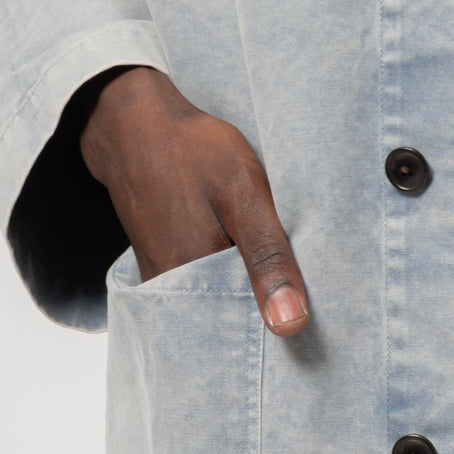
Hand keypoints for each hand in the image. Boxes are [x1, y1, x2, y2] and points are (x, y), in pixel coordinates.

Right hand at [79, 65, 309, 333]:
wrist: (136, 127)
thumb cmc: (194, 153)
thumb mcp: (242, 194)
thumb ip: (267, 256)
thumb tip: (290, 325)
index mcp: (193, 279)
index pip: (251, 326)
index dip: (285, 318)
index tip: (317, 313)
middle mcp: (172, 291)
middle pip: (233, 318)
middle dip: (268, 309)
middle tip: (307, 291)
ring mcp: (162, 279)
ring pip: (218, 301)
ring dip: (249, 291)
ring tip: (283, 271)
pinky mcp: (160, 265)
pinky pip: (201, 286)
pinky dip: (229, 277)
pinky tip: (249, 257)